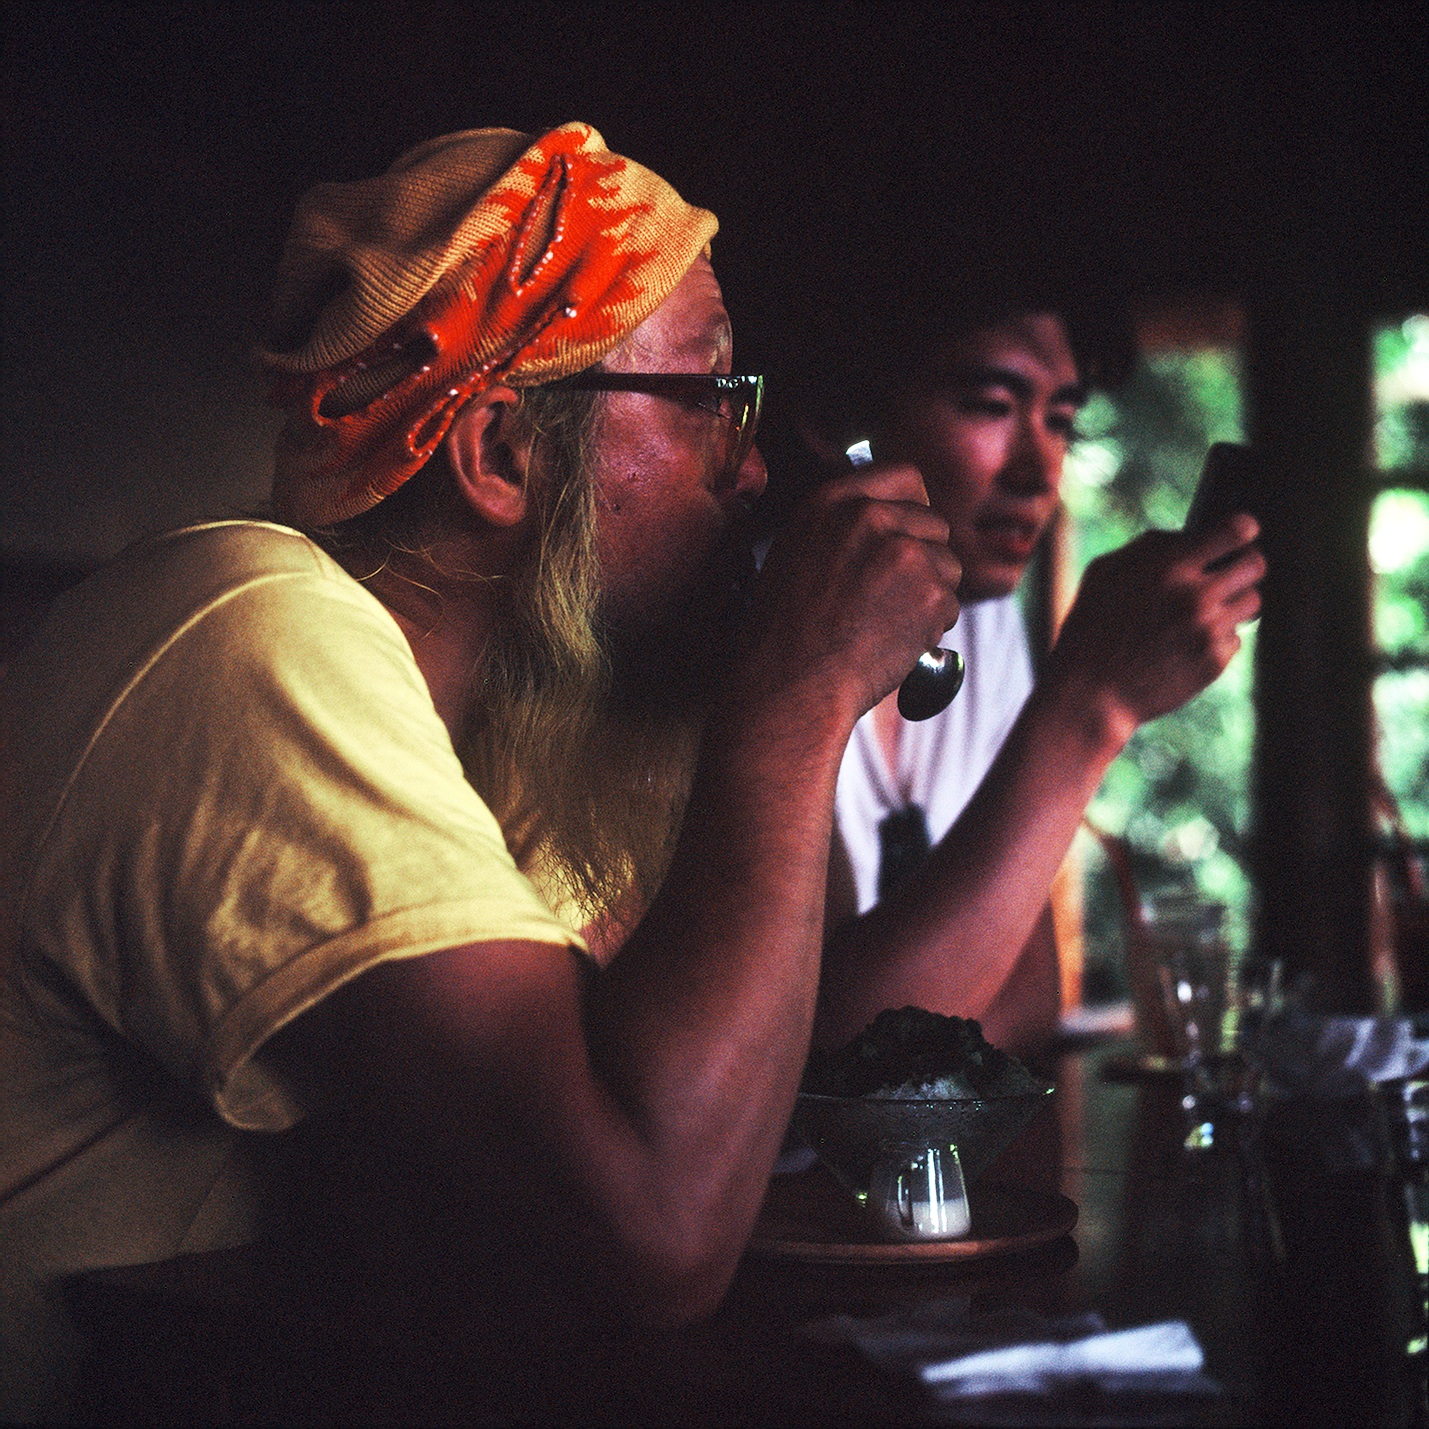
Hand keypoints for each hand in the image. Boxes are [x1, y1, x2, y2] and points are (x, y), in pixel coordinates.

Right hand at [742, 461, 961, 722]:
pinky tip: (892, 643)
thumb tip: (893, 516)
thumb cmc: (785, 632)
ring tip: (885, 624)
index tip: (904, 538)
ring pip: (949, 566)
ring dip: (930, 595)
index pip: (905, 477)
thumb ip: (843, 525)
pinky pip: (951, 605)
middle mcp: (870, 517)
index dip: (913, 509)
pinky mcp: (931, 593)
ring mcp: (905, 553)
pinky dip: (931, 629)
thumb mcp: (797, 552)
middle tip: (891, 597)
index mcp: (832, 502)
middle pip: (935, 524)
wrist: (789, 685)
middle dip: (924, 559)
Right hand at [1048, 513, 1264, 738]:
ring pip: (1252, 602)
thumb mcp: (1103, 573)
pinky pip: (1235, 638)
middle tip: (1227, 574)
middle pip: (1256, 565)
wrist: (1089, 694)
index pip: (1236, 530)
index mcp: (1168, 567)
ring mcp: (1208, 631)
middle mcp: (1195, 596)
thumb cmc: (1090, 628)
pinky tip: (1185, 645)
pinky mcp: (1214, 662)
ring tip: (1202, 611)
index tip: (1240, 533)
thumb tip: (1188, 535)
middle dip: (1244, 565)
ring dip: (1233, 602)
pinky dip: (1216, 638)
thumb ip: (1148, 547)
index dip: (1242, 528)